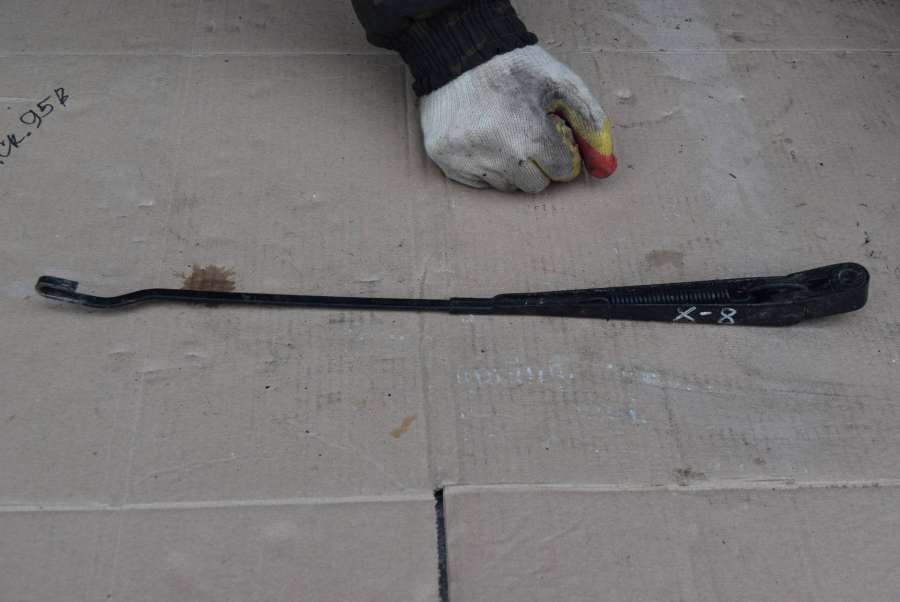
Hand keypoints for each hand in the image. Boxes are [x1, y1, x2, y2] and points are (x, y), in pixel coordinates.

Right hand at [420, 45, 616, 192]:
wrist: (458, 51)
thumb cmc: (513, 65)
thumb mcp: (559, 80)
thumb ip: (587, 114)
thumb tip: (604, 153)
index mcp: (531, 137)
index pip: (561, 171)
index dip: (561, 154)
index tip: (553, 139)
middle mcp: (501, 157)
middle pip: (534, 185)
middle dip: (538, 165)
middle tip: (528, 138)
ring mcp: (471, 161)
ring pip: (505, 185)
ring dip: (510, 167)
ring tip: (503, 135)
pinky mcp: (448, 162)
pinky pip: (477, 182)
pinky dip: (484, 166)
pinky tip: (482, 139)